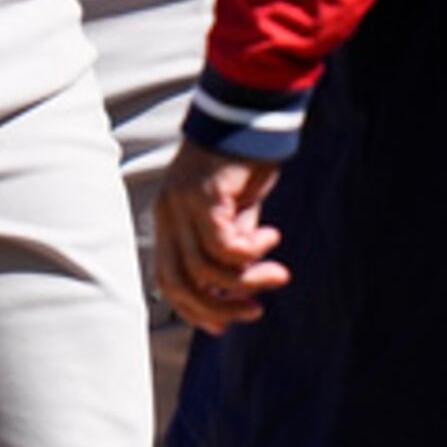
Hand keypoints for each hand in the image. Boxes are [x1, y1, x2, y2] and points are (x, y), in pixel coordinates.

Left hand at [151, 143, 289, 333]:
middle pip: (178, 283)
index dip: (192, 310)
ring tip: (279, 273)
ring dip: (247, 279)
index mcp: (170, 224)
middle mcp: (168, 216)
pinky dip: (250, 251)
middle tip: (256, 310)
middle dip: (217, 308)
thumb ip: (231, 251)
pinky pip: (222, 242)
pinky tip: (271, 237)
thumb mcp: (236, 218)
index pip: (167, 282)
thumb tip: (234, 295)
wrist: (247, 119)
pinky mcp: (202, 194)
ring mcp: (180, 204)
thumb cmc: (242, 169)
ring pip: (205, 268)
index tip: (224, 327)